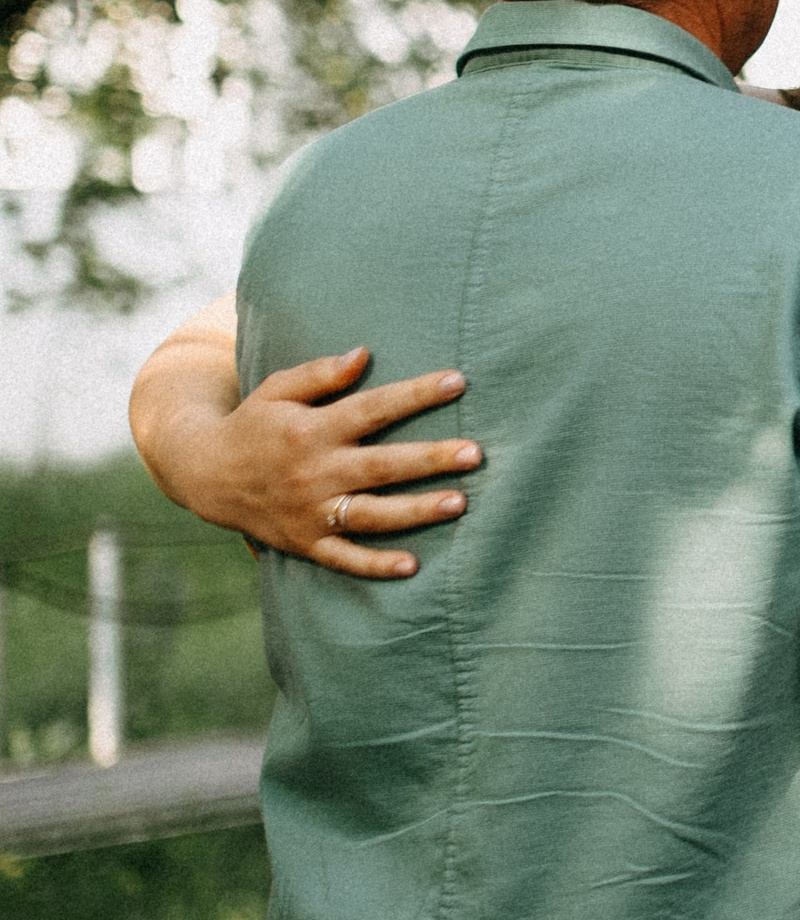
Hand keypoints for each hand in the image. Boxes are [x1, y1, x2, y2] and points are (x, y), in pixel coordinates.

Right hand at [183, 349, 480, 577]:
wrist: (204, 475)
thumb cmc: (253, 424)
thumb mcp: (277, 389)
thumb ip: (320, 374)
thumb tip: (364, 354)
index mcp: (310, 430)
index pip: (372, 408)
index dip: (416, 394)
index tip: (458, 381)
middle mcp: (314, 472)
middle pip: (382, 466)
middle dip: (430, 459)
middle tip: (475, 452)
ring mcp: (310, 512)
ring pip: (371, 514)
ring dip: (416, 511)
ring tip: (461, 503)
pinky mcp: (305, 542)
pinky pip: (344, 559)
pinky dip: (375, 565)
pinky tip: (413, 565)